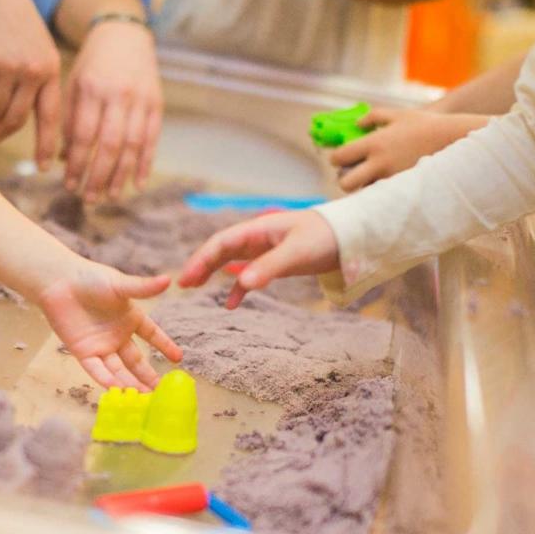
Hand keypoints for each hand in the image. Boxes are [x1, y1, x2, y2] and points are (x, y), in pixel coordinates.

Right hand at [0, 0, 61, 168]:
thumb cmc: (11, 26)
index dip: (48, 145)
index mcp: (49, 71)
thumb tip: (13, 124)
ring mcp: (7, 67)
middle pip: (13, 120)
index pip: (51, 116)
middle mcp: (31, 71)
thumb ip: (33, 83)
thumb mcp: (34, 50)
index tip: (45, 168)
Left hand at [39, 261, 181, 388]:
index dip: (165, 346)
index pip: (152, 335)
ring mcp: (101, 346)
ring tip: (144, 397)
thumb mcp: (120, 285)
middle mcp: (117, 335)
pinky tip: (118, 390)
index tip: (178, 359)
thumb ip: (143, 287)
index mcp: (130, 318)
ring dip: (130, 384)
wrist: (58, 282)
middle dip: (148, 376)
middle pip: (136, 361)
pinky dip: (106, 380)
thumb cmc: (90, 278)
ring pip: (118, 370)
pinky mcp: (83, 352)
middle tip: (161, 391)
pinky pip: (97, 370)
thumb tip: (168, 280)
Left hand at [62, 20, 161, 202]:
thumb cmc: (93, 64)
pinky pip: (152, 140)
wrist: (124, 34)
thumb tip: (66, 159)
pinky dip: (146, 164)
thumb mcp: (74, 85)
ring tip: (110, 196)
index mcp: (92, 89)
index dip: (77, 164)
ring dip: (121, 176)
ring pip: (133, 146)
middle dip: (98, 176)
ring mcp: (141, 100)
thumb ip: (70, 120)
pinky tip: (137, 184)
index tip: (69, 185)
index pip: (84, 136)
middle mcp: (119, 95)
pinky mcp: (156, 104)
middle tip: (89, 199)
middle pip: (110, 145)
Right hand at [179, 210, 338, 308]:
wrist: (351, 236)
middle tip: (183, 284)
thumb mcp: (296, 253)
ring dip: (214, 272)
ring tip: (195, 287)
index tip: (187, 279)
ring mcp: (266, 249)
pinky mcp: (276, 261)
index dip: (202, 259)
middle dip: (201, 265)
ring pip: (232, 260)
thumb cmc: (324, 237)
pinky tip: (231, 304)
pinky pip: (251, 274)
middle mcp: (258, 237)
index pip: (221, 243)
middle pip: (222, 250)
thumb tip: (241, 284)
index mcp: (258, 229)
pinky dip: (240, 287)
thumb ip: (269, 268)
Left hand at [331, 108, 489, 191]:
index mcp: (375, 144)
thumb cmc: (426, 125)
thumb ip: (373, 117)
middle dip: (344, 180)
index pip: (339, 158)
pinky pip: (383, 198)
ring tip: (371, 179)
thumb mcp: (398, 115)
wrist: (455, 140)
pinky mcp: (404, 190)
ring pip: (363, 194)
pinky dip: (380, 194)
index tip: (340, 158)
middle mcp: (380, 164)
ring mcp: (392, 180)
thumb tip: (356, 125)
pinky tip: (386, 185)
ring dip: (363, 188)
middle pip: (345, 184)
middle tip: (351, 174)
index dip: (336, 159)